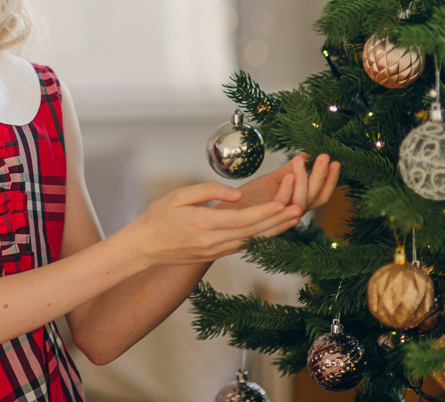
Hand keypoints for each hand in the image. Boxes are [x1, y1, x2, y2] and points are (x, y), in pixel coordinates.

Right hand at [126, 182, 303, 266]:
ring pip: (252, 240)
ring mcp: (216, 251)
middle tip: (299, 207)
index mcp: (203, 224)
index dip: (265, 212)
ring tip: (294, 216)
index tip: (283, 202)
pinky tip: (274, 226)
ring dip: (275, 229)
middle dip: (278, 220)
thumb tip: (237, 194)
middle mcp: (213, 242)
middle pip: (253, 231)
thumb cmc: (157, 217)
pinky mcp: (216, 254)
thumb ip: (208, 190)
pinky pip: (244, 244)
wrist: (144, 247)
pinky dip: (262, 235)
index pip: (242, 219)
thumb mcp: (177, 196)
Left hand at [222, 153, 339, 216]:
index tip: (335, 162)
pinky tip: (288, 174)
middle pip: (315, 198)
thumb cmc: (247, 200)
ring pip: (300, 201)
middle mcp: (292, 214)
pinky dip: (286, 189)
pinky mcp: (265, 217)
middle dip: (322, 177)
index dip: (330, 180)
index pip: (320, 194)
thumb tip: (305, 155)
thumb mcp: (271, 180)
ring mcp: (279, 217)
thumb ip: (289, 170)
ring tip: (302, 160)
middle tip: (326, 158)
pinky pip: (280, 204)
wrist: (224, 215)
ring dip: (304, 179)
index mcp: (296, 205)